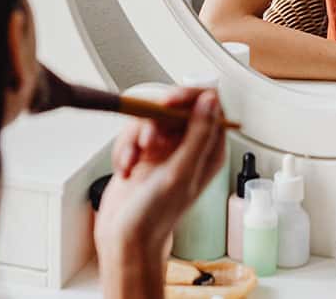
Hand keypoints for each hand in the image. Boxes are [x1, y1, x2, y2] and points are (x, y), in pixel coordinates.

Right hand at [94, 87, 225, 298]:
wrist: (124, 238)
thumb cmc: (155, 216)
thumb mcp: (180, 172)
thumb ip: (198, 135)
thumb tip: (211, 101)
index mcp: (209, 150)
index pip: (208, 105)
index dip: (188, 97)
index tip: (168, 103)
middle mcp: (190, 146)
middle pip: (175, 107)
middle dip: (154, 121)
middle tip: (148, 140)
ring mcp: (166, 148)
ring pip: (150, 117)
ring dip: (135, 137)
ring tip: (134, 160)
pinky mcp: (144, 151)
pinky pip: (132, 131)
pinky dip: (125, 147)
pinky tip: (125, 168)